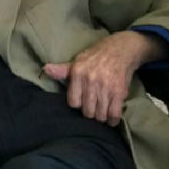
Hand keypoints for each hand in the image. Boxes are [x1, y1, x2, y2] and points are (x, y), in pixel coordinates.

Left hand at [42, 31, 162, 125]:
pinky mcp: (120, 91)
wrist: (122, 48)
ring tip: (102, 112)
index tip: (83, 102)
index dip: (78, 104)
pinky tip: (111, 119)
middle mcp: (91, 80)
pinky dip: (112, 120)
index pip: (73, 102)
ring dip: (101, 117)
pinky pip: (114, 114)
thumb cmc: (98, 56)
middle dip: (90, 113)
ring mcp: (106, 87)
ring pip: (100, 115)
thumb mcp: (78, 60)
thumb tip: (45, 69)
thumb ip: (62, 70)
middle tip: (93, 108)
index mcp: (78, 72)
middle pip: (87, 111)